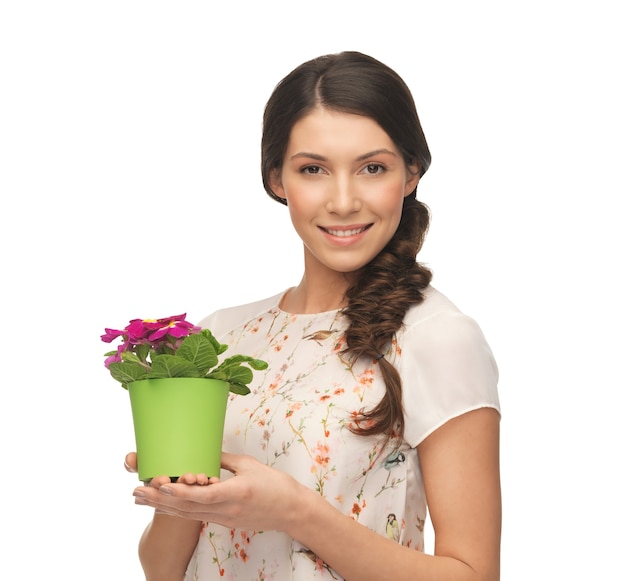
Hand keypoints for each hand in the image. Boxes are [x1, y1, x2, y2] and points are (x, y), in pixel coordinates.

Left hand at [132, 452, 304, 531]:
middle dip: (159, 500)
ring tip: (140, 499)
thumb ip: (224, 460)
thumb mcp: (250, 465)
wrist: (291, 510)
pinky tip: (163, 505)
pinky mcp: (225, 521)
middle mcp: (227, 509)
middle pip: (188, 508)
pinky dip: (178, 510)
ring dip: (163, 507)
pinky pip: (196, 516)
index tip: (161, 486)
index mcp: (236, 492)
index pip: (203, 496)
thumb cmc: (275, 485)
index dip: (181, 492)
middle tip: (136, 492)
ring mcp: (225, 518)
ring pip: (188, 514)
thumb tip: (204, 452)